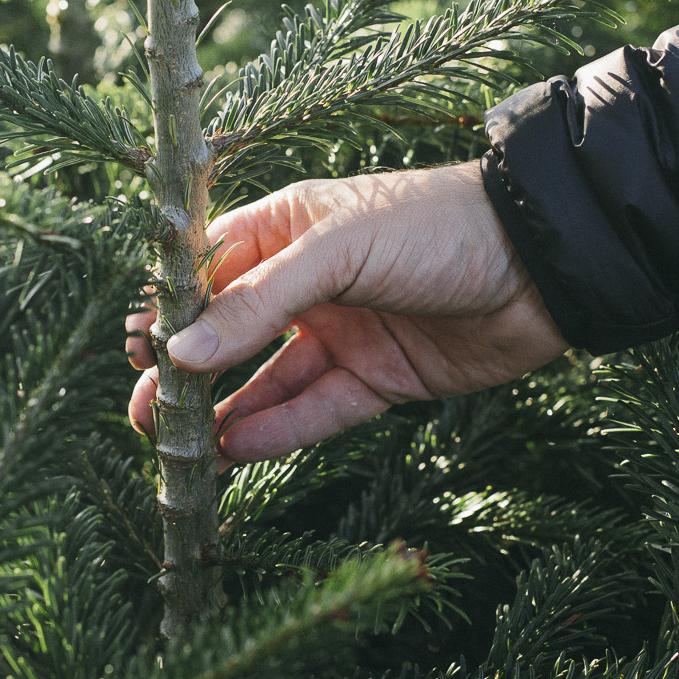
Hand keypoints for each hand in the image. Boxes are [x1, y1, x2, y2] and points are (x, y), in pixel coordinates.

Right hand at [127, 161, 568, 463]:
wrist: (545, 265)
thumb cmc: (437, 226)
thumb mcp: (339, 250)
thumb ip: (259, 304)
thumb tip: (180, 353)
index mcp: (289, 227)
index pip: (209, 270)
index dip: (169, 309)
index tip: (134, 348)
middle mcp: (309, 282)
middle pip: (230, 334)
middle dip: (186, 374)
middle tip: (145, 415)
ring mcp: (343, 333)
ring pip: (267, 381)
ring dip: (224, 412)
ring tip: (181, 447)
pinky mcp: (378, 380)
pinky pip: (314, 412)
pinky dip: (275, 432)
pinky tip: (234, 452)